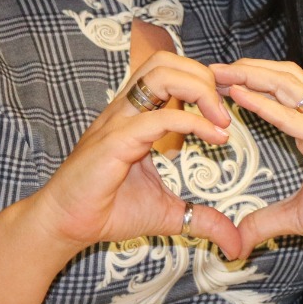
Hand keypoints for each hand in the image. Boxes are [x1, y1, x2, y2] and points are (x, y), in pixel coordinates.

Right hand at [24, 52, 240, 257]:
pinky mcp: (114, 141)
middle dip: (203, 76)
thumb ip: (204, 219)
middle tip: (226, 111)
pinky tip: (215, 138)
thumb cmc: (109, 212)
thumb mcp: (169, 214)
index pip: (170, 73)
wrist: (66, 226)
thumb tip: (236, 242)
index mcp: (136, 115)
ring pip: (159, 74)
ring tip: (222, 121)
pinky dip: (193, 122)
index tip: (228, 110)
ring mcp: (118, 121)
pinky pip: (157, 118)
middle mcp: (126, 110)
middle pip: (165, 61)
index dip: (204, 82)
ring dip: (199, 89)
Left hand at [209, 59, 302, 259]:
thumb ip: (268, 221)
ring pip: (286, 87)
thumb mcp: (300, 216)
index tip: (222, 81)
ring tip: (220, 74)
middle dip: (246, 69)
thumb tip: (240, 238)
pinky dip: (264, 105)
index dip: (254, 79)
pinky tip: (240, 98)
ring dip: (250, 77)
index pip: (285, 89)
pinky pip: (293, 119)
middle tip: (212, 69)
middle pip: (283, 77)